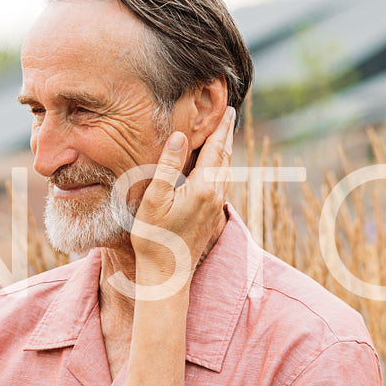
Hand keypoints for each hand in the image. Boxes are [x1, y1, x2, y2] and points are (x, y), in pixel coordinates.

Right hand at [130, 106, 236, 282]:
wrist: (167, 276)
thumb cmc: (154, 238)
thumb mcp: (155, 198)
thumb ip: (168, 165)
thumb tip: (180, 136)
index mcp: (203, 188)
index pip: (216, 149)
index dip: (221, 128)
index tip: (229, 110)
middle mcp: (215, 196)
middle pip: (225, 158)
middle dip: (227, 135)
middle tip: (230, 115)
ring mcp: (216, 208)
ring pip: (226, 172)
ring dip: (226, 152)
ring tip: (224, 136)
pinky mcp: (212, 218)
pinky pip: (221, 184)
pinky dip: (221, 168)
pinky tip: (215, 169)